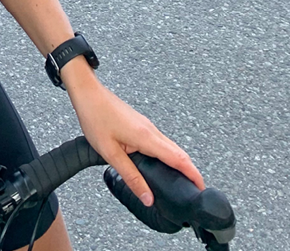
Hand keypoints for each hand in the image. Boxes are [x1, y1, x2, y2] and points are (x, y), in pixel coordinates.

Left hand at [62, 63, 204, 205]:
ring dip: (178, 162)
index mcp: (147, 137)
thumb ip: (130, 176)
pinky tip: (159, 163)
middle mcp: (151, 130)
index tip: (201, 188)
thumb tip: (148, 197)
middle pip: (179, 153)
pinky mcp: (140, 123)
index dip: (194, 175)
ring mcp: (146, 125)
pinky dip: (167, 154)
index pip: (179, 159)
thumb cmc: (94, 117)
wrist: (87, 92)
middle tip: (193, 189)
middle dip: (190, 171)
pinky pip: (160, 141)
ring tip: (179, 180)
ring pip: (170, 146)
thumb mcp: (110, 152)